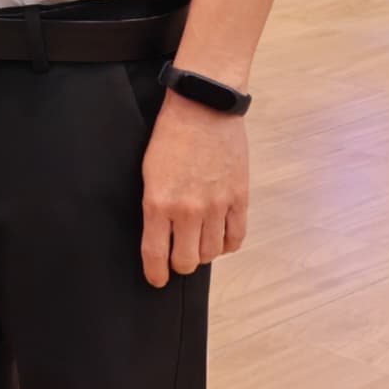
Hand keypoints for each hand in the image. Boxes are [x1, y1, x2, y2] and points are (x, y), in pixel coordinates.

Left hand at [140, 92, 246, 287]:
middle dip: (179, 265)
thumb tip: (159, 236)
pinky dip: (226, 244)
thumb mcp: (148, 173)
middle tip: (177, 257)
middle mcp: (188, 210)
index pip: (156, 254)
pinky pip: (236, 237)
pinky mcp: (239, 198)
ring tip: (197, 242)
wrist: (203, 109)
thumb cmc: (170, 137)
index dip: (155, 274)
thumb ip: (155, 207)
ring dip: (202, 253)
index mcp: (158, 202)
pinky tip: (219, 237)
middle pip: (186, 261)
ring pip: (211, 253)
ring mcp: (217, 205)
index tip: (156, 279)